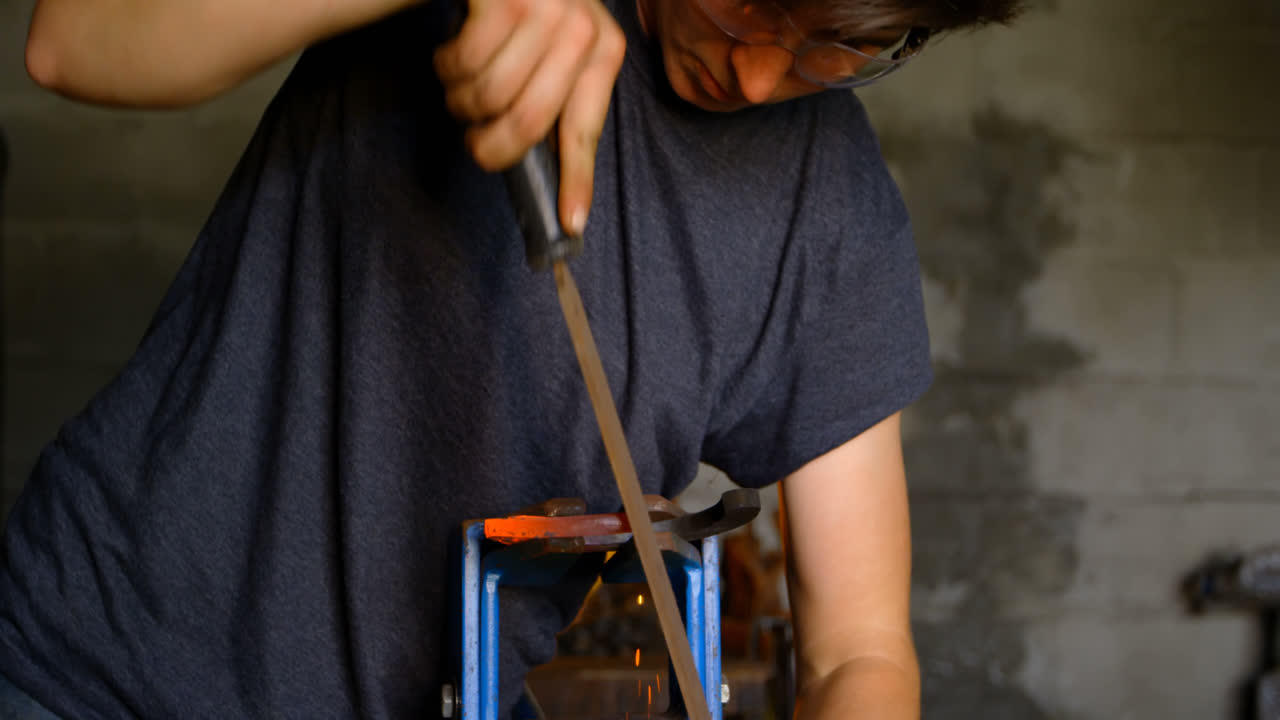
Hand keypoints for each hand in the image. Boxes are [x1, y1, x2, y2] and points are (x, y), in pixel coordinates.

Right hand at [434, 0, 625, 236]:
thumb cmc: (529, 7)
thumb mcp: (560, 44)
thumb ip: (558, 96)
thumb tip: (545, 174)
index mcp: (603, 51)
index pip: (586, 129)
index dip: (577, 179)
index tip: (571, 221)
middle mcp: (581, 30)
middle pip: (528, 123)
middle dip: (491, 147)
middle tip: (475, 143)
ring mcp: (543, 11)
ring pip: (488, 96)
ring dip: (462, 104)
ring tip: (462, 87)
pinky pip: (462, 63)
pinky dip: (447, 68)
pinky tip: (452, 55)